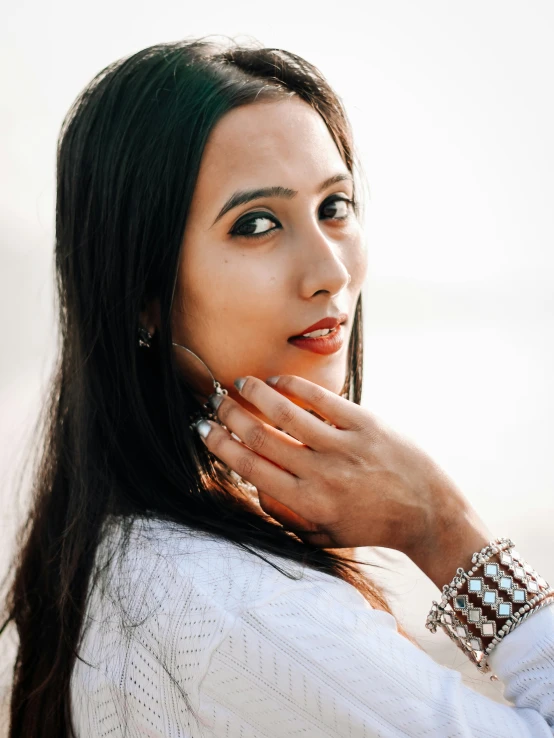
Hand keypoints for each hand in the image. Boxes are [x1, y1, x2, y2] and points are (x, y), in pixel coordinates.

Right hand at [194, 374, 491, 567]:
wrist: (427, 513)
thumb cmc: (373, 525)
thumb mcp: (326, 534)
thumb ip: (288, 516)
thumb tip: (256, 487)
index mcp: (307, 503)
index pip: (251, 468)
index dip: (222, 445)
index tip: (206, 429)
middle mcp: (320, 474)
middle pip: (261, 437)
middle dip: (230, 415)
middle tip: (214, 401)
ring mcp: (343, 447)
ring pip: (286, 413)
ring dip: (256, 394)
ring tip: (240, 383)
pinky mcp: (365, 425)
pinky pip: (321, 399)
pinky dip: (294, 386)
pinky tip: (277, 379)